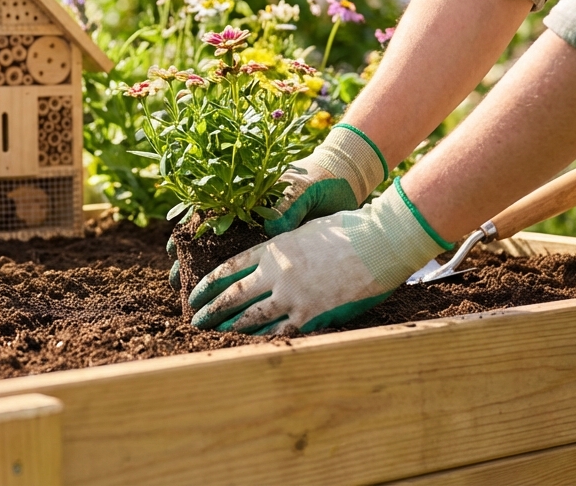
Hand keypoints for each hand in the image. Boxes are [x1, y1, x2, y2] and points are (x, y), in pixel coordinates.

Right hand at [168, 123, 387, 289]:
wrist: (344, 182)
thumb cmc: (317, 180)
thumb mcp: (302, 187)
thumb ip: (288, 203)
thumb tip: (274, 228)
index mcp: (247, 202)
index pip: (208, 218)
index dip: (187, 234)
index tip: (173, 251)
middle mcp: (249, 221)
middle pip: (211, 243)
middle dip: (191, 263)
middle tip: (177, 284)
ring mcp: (263, 237)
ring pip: (228, 261)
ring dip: (211, 278)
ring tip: (195, 299)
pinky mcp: (280, 252)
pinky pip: (255, 271)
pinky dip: (240, 285)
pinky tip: (231, 301)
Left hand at [187, 178, 450, 333]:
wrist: (380, 241)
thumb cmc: (348, 229)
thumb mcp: (305, 229)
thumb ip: (283, 244)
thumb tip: (268, 255)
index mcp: (273, 248)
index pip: (229, 268)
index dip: (209, 283)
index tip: (196, 292)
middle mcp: (277, 273)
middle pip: (234, 295)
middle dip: (212, 309)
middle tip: (195, 320)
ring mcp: (293, 295)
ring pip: (252, 317)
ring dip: (231, 328)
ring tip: (216, 336)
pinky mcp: (313, 314)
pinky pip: (281, 331)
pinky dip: (263, 339)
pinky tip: (250, 347)